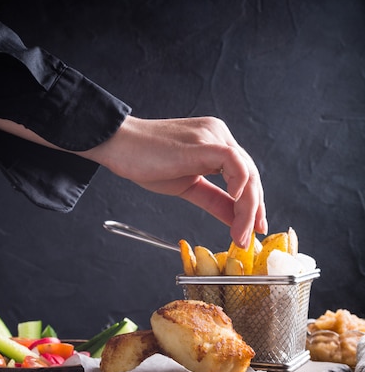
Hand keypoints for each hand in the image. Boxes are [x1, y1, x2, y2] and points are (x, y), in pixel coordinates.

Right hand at [85, 115, 266, 248]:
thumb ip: (214, 200)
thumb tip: (236, 220)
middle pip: (251, 174)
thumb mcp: (188, 186)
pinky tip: (235, 206)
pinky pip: (235, 164)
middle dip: (254, 210)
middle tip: (249, 237)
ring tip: (240, 233)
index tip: (251, 228)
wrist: (118, 145)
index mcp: (216, 142)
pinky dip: (241, 187)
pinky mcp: (204, 144)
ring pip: (247, 172)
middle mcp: (219, 134)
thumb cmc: (146, 161)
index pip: (245, 175)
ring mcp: (213, 136)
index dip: (252, 203)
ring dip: (248, 208)